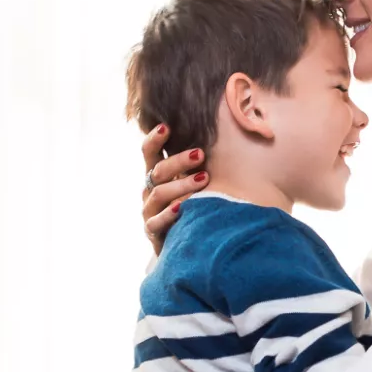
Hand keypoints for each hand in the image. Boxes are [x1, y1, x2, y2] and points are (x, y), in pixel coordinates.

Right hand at [141, 124, 206, 254]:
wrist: (186, 244)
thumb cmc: (194, 206)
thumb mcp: (194, 183)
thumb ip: (198, 165)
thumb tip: (222, 138)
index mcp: (158, 175)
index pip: (150, 152)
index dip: (154, 139)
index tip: (166, 127)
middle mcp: (150, 190)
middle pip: (158, 170)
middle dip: (179, 161)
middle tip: (200, 154)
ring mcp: (149, 211)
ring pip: (159, 193)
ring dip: (181, 185)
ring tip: (203, 179)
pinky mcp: (152, 231)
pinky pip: (156, 222)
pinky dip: (168, 214)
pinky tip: (180, 208)